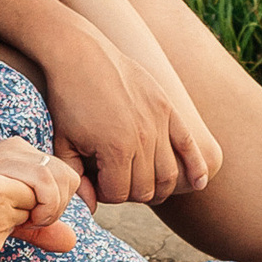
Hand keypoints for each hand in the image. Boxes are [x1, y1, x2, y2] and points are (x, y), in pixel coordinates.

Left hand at [35, 15, 215, 208]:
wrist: (80, 54)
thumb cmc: (68, 99)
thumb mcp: (62, 142)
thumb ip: (77, 178)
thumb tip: (92, 206)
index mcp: (115, 149)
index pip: (120, 194)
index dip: (105, 193)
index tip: (95, 179)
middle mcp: (142, 138)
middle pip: (147, 188)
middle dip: (129, 190)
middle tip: (114, 177)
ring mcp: (158, 122)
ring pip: (169, 174)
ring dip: (156, 185)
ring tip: (141, 180)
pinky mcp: (167, 107)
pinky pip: (189, 144)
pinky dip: (197, 167)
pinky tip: (200, 183)